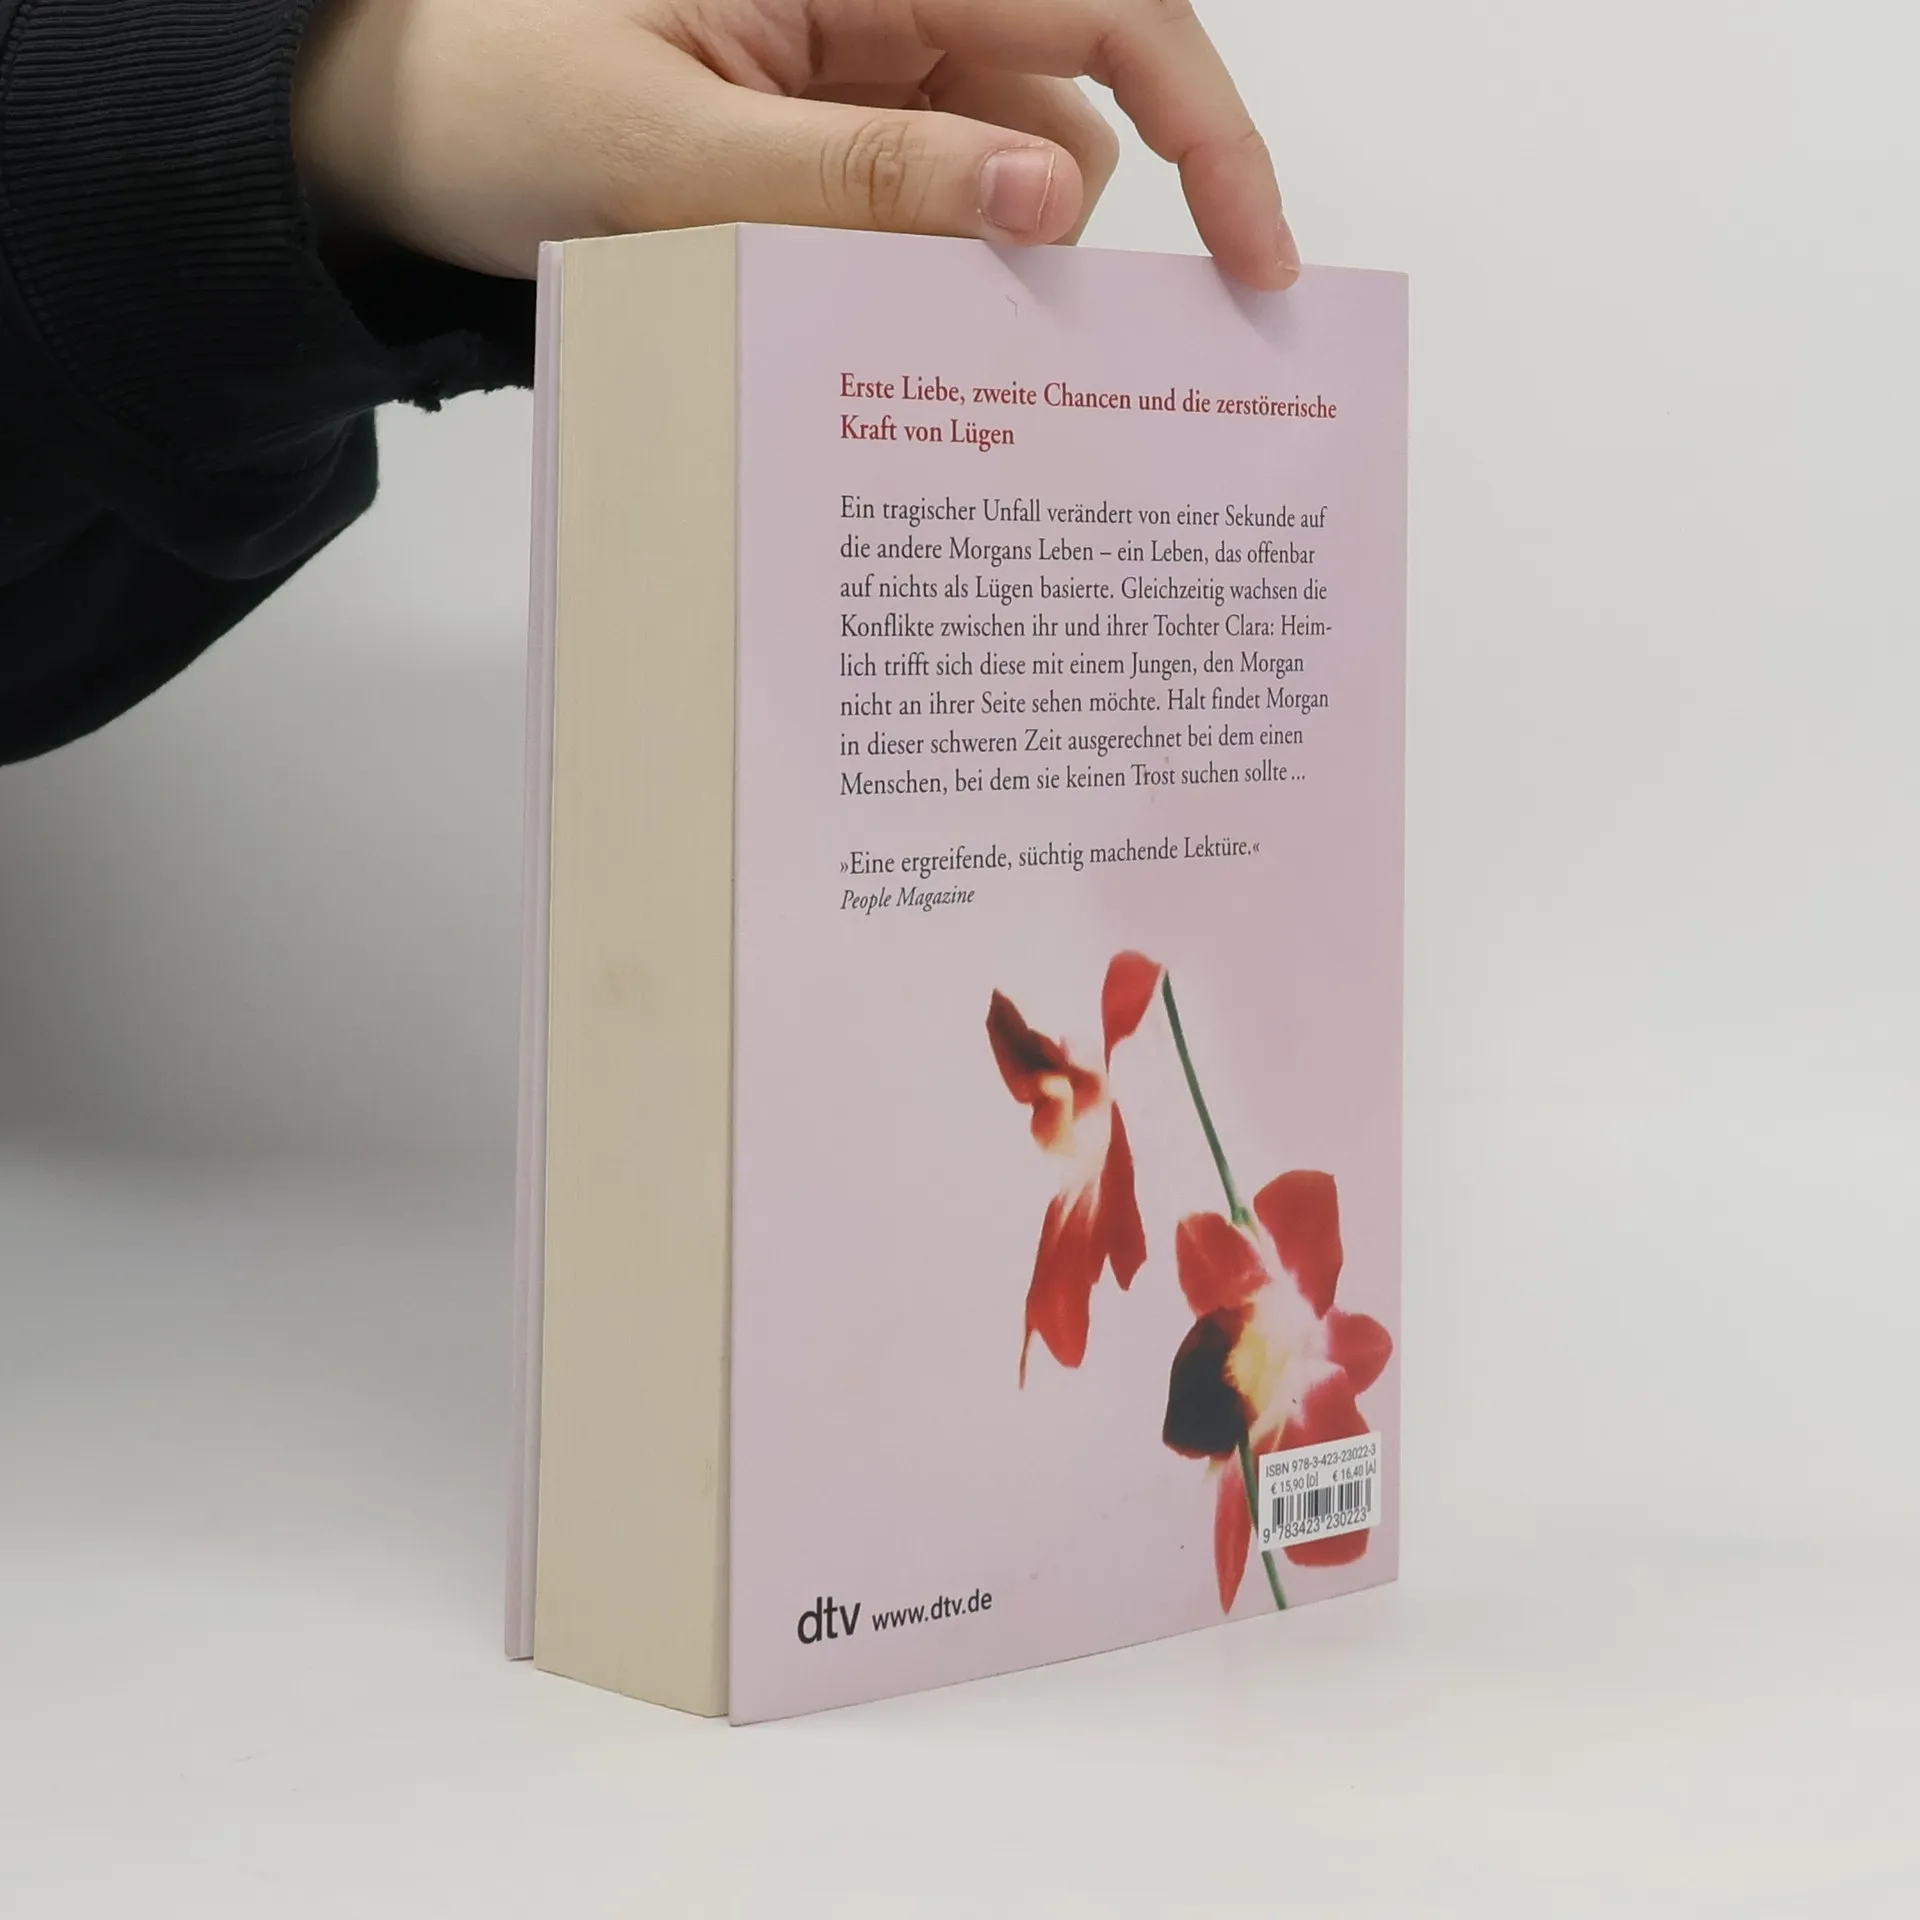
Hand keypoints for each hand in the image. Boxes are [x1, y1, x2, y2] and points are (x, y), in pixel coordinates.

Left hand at [293, 0, 1297, 290]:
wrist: (380, 131)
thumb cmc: (486, 94)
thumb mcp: (671, 147)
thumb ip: (862, 177)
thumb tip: (1049, 206)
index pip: (1101, 15)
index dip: (1210, 127)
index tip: (1257, 259)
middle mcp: (883, 1)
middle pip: (1073, 112)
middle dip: (1076, 239)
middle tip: (1039, 370)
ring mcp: (858, 74)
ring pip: (1005, 179)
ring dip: (986, 277)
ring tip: (901, 360)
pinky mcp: (826, 137)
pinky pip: (929, 209)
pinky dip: (929, 280)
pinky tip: (882, 341)